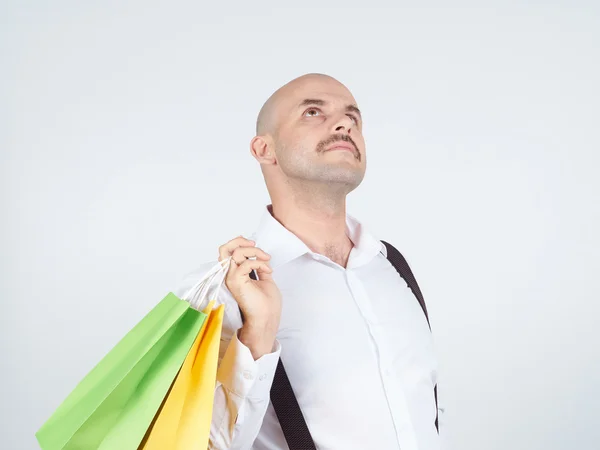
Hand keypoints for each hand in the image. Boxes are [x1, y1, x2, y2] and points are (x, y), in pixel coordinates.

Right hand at [219, 236, 281, 358]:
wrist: (267, 318)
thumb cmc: (267, 304)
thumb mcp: (265, 279)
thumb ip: (260, 267)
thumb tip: (261, 256)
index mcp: (235, 274)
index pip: (228, 252)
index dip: (240, 243)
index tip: (255, 245)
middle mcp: (230, 275)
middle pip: (224, 249)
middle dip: (239, 241)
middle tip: (254, 244)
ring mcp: (231, 278)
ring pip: (234, 253)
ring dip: (254, 251)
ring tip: (266, 259)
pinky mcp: (236, 281)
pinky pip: (245, 263)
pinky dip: (259, 263)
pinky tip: (268, 271)